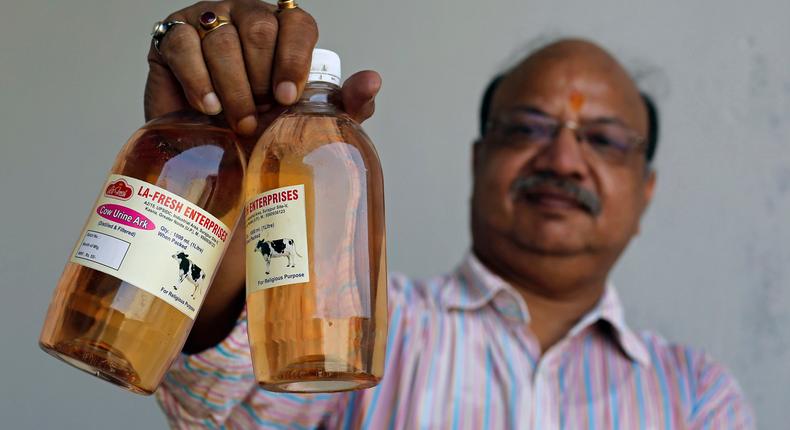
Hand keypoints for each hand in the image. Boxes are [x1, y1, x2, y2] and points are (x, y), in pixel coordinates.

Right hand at [144, 0, 379, 136]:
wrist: (212, 150)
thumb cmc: (262, 128)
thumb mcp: (307, 119)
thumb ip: (345, 103)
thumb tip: (373, 81)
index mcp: (283, 31)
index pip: (297, 22)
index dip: (295, 57)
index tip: (288, 97)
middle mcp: (247, 18)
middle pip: (260, 28)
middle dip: (261, 78)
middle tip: (260, 117)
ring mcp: (208, 22)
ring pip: (223, 39)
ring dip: (233, 87)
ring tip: (238, 121)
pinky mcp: (171, 37)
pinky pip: (183, 45)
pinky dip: (198, 79)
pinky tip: (207, 106)